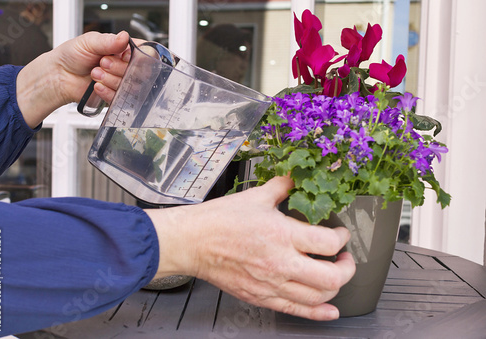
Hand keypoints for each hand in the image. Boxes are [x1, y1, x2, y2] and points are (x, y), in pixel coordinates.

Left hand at [16, 31, 130, 127]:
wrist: (59, 76)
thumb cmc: (72, 55)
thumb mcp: (89, 42)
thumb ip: (109, 41)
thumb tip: (124, 37)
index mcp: (122, 49)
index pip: (144, 53)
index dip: (136, 56)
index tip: (123, 55)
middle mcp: (124, 66)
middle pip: (137, 71)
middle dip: (118, 68)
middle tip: (102, 63)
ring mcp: (120, 82)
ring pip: (129, 85)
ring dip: (110, 79)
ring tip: (95, 73)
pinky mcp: (115, 96)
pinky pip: (119, 98)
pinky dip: (107, 92)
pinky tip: (96, 86)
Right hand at [147, 176, 355, 320]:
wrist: (193, 242)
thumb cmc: (219, 220)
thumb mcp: (255, 196)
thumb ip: (282, 186)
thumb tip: (295, 178)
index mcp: (282, 234)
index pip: (328, 242)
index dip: (342, 237)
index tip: (340, 233)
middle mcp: (281, 263)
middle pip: (331, 277)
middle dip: (347, 267)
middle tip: (345, 258)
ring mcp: (271, 284)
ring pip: (318, 297)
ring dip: (335, 288)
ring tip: (335, 276)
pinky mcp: (261, 297)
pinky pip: (296, 310)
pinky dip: (318, 313)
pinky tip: (329, 310)